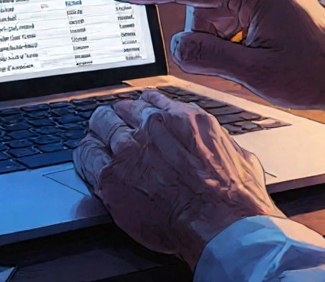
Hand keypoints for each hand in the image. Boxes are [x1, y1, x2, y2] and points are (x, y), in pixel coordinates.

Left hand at [73, 90, 281, 267]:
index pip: (153, 101)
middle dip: (118, 115)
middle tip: (112, 122)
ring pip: (102, 125)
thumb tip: (223, 150)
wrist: (220, 223)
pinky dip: (86, 155)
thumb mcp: (238, 158)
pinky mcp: (112, 177)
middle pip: (123, 109)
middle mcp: (153, 128)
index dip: (143, 105)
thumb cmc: (234, 198)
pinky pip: (88, 157)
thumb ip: (220, 147)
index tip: (138, 109)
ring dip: (99, 130)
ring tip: (94, 134)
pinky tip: (86, 158)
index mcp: (184, 120)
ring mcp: (130, 150)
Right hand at [94, 0, 324, 109]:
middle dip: (208, 40)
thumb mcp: (253, 74)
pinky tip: (261, 53)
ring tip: (258, 59)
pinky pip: (227, 16)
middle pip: (196, 7)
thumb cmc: (316, 76)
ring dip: (221, 43)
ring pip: (209, 15)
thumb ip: (204, 57)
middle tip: (245, 63)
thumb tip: (176, 45)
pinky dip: (232, 39)